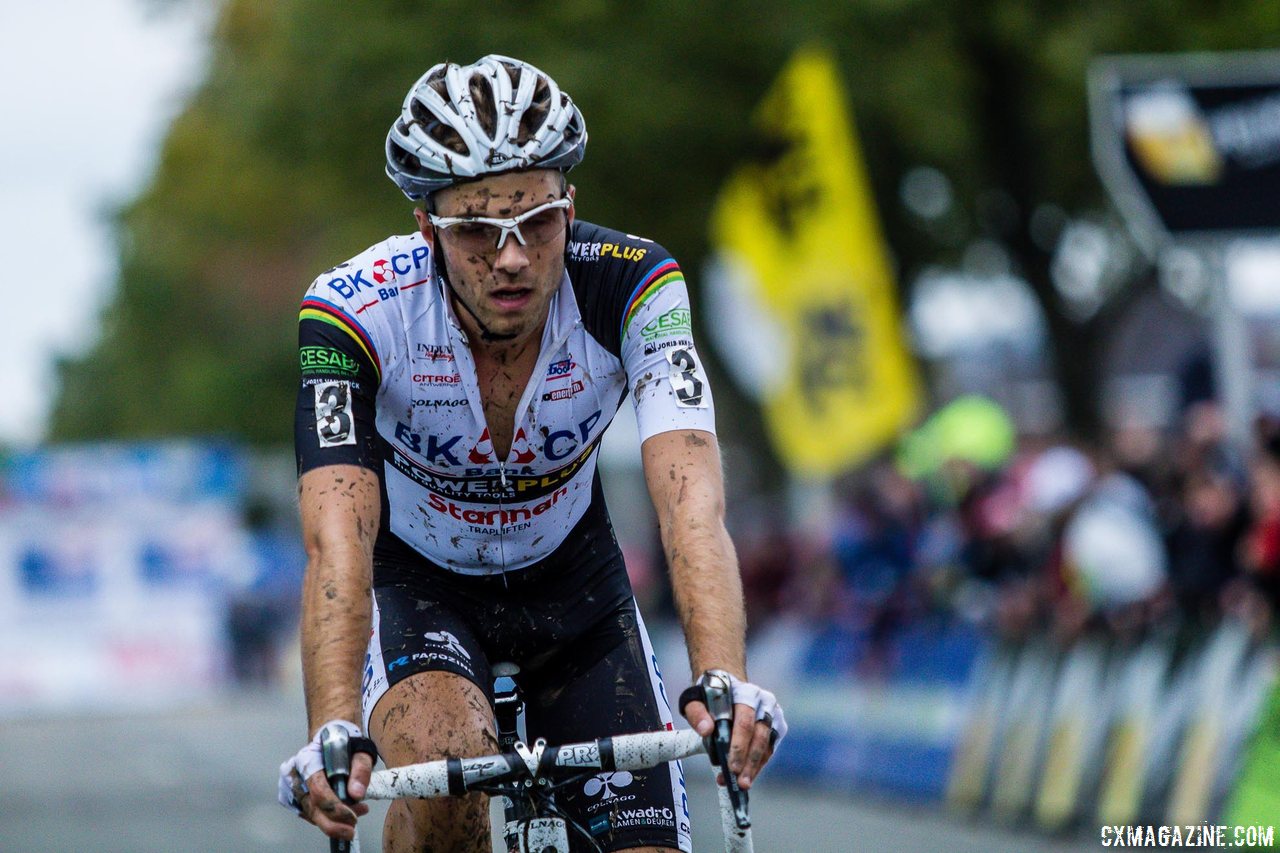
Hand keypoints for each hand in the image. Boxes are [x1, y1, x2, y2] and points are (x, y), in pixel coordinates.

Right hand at [278, 720, 375, 841]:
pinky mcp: (290, 797)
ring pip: (310, 814)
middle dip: (333, 822)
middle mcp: (293, 774)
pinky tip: (342, 812)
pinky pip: (308, 813)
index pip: (318, 790)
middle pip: (311, 807)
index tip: (353, 816)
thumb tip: (356, 794)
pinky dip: (325, 818)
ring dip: (332, 821)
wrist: (329, 736)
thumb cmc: (344, 741)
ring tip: (356, 813)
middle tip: (352, 829)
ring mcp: (289, 786)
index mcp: (307, 759)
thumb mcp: (360, 749)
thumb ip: (360, 769)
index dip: (335, 808)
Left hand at [681, 673, 786, 790]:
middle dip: (749, 762)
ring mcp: (774, 715)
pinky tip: (747, 776)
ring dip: (755, 767)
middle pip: (759, 736)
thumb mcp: (696, 699)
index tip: (731, 767)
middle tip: (739, 782)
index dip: (739, 746)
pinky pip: (769, 750)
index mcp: (746, 693)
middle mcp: (765, 702)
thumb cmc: (711, 696)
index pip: (745, 721)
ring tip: (741, 784)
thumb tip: (706, 730)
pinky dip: (758, 765)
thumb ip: (697, 713)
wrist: (729, 687)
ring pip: (767, 746)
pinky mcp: (777, 727)